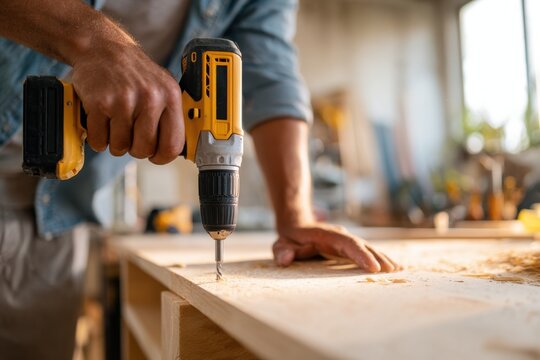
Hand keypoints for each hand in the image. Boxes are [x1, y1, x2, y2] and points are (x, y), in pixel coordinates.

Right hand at [72, 42, 183, 163]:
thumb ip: (171, 117)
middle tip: (130, 135)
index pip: (172, 145)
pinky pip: (99, 140)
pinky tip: (101, 122)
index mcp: (170, 97)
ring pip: (120, 147)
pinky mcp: (99, 103)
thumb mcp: (163, 88)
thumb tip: (177, 150)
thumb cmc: (135, 74)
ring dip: (115, 142)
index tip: (155, 155)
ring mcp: (123, 100)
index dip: (162, 156)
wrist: (103, 48)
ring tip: (115, 124)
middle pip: (144, 149)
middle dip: (135, 148)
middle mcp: (150, 98)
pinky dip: (97, 137)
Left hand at [273, 223, 400, 272]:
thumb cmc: (289, 238)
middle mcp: (339, 235)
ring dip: (381, 257)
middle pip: (361, 244)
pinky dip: (378, 257)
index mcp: (326, 235)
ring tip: (398, 269)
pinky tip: (391, 265)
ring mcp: (345, 239)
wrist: (295, 223)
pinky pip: (365, 250)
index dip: (360, 254)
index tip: (373, 267)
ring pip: (366, 246)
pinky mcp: (348, 244)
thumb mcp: (281, 245)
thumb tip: (286, 259)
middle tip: (392, 271)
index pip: (346, 243)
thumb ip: (282, 251)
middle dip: (377, 257)